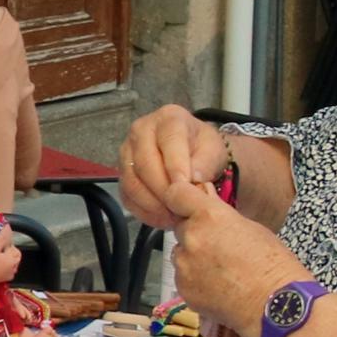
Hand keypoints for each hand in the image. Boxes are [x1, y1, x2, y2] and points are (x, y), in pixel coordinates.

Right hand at [119, 105, 232, 231]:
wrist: (193, 153)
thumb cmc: (203, 149)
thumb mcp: (214, 150)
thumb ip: (206, 162)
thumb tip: (194, 179)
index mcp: (168, 118)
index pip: (169, 141)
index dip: (176, 166)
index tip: (185, 187)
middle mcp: (141, 130)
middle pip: (144, 163)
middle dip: (164, 190)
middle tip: (181, 206)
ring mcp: (127, 152)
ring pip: (132, 182)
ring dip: (153, 204)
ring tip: (173, 215)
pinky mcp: (122, 174)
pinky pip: (127, 196)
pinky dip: (144, 211)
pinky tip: (163, 217)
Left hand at [164, 194, 305, 336]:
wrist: (275, 305)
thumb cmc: (273, 266)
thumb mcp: (251, 228)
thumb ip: (221, 216)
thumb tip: (208, 207)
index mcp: (209, 216)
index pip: (175, 194)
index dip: (180, 198)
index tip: (185, 203)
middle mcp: (192, 238)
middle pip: (181, 227)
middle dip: (194, 233)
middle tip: (218, 246)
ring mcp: (184, 265)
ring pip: (180, 254)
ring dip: (193, 257)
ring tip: (222, 270)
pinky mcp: (183, 288)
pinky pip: (183, 277)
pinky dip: (195, 279)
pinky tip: (218, 286)